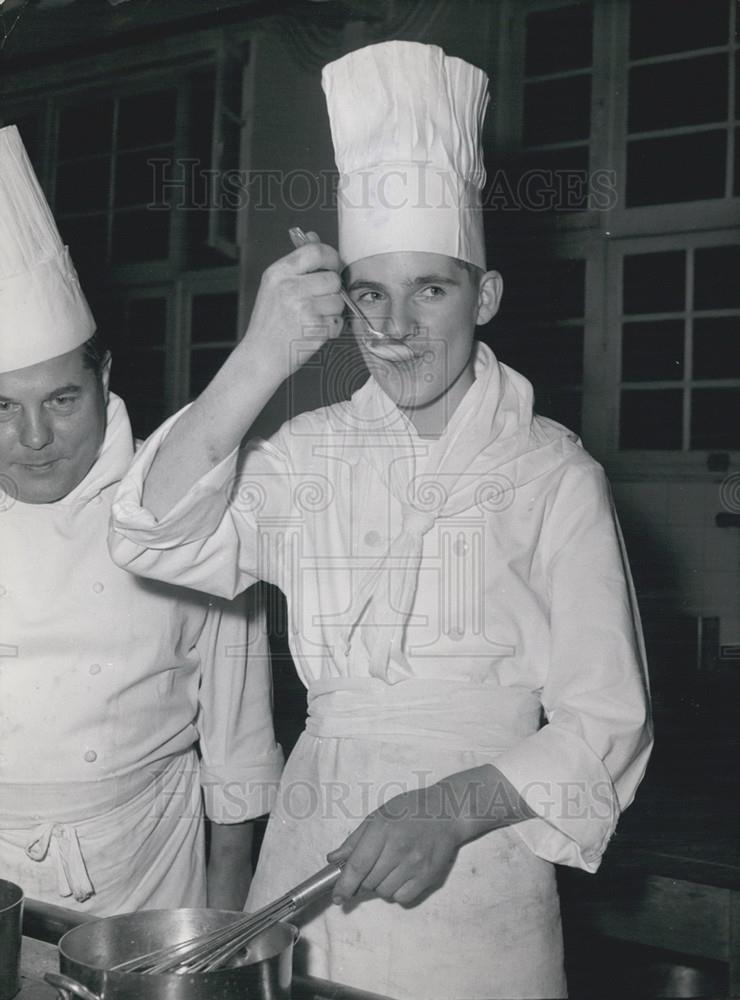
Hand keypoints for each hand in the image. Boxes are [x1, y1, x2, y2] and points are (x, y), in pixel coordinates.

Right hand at [244, 235, 343, 382]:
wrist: (262, 355)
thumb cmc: (269, 323)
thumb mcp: (275, 286)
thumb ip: (297, 263)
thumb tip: (314, 237)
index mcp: (279, 273)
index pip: (316, 251)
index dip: (331, 257)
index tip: (333, 265)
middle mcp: (290, 288)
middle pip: (333, 278)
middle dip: (332, 290)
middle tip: (320, 299)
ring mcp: (303, 308)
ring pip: (338, 301)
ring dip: (332, 311)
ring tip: (313, 317)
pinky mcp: (315, 328)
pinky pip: (337, 322)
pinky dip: (331, 328)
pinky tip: (314, 330)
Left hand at [327, 783, 465, 906]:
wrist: (447, 812)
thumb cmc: (411, 809)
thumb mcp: (379, 815)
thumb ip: (355, 839)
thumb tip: (334, 859)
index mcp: (382, 829)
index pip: (358, 865)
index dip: (344, 885)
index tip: (338, 896)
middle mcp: (398, 848)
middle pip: (369, 882)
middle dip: (363, 881)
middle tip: (371, 867)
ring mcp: (415, 864)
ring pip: (384, 892)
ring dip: (380, 886)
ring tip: (388, 868)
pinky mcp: (428, 876)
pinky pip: (403, 898)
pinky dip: (397, 892)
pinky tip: (401, 876)